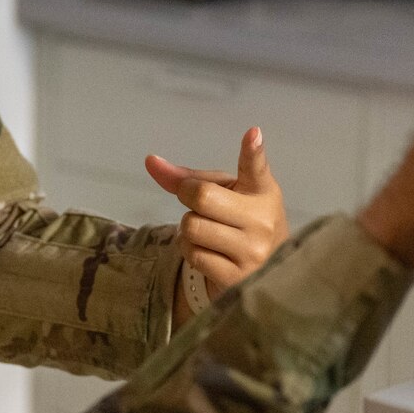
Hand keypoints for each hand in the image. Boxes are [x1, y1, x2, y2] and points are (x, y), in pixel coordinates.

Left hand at [148, 127, 289, 309]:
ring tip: (208, 232)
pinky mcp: (238, 278)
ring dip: (188, 228)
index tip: (252, 134)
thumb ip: (188, 178)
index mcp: (263, 191)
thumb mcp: (221, 193)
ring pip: (191, 227)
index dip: (253, 150)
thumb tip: (150, 161)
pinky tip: (209, 252)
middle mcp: (263, 220)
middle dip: (188, 197)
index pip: (256, 167)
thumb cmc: (236, 221)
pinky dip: (190, 250)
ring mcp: (253, 251)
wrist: (259, 270)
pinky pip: (192, 255)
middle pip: (202, 197)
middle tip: (198, 204)